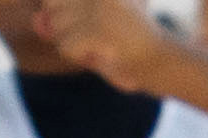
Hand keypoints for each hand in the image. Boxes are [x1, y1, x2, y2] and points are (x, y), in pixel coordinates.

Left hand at [30, 0, 178, 86]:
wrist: (170, 62)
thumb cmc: (131, 43)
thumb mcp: (93, 21)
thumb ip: (60, 17)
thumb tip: (37, 22)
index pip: (54, 0)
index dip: (65, 11)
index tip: (93, 24)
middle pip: (52, 10)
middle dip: (69, 30)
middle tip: (101, 37)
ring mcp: (97, 5)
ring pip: (57, 29)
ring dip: (77, 45)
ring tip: (105, 45)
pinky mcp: (98, 28)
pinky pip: (67, 46)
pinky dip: (82, 58)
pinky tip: (105, 54)